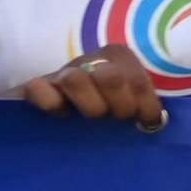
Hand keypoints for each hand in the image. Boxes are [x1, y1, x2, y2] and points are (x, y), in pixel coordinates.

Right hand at [17, 56, 169, 129]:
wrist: (50, 126)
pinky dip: (49, 101)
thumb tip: (159, 123)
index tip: (148, 121)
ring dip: (90, 104)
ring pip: (75, 79)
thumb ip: (143, 109)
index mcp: (116, 63)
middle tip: (117, 119)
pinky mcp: (32, 90)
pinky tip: (59, 115)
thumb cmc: (100, 118)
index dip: (146, 101)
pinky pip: (37, 88)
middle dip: (121, 103)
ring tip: (91, 119)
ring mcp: (60, 76)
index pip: (136, 76)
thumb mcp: (125, 110)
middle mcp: (89, 64)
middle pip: (111, 75)